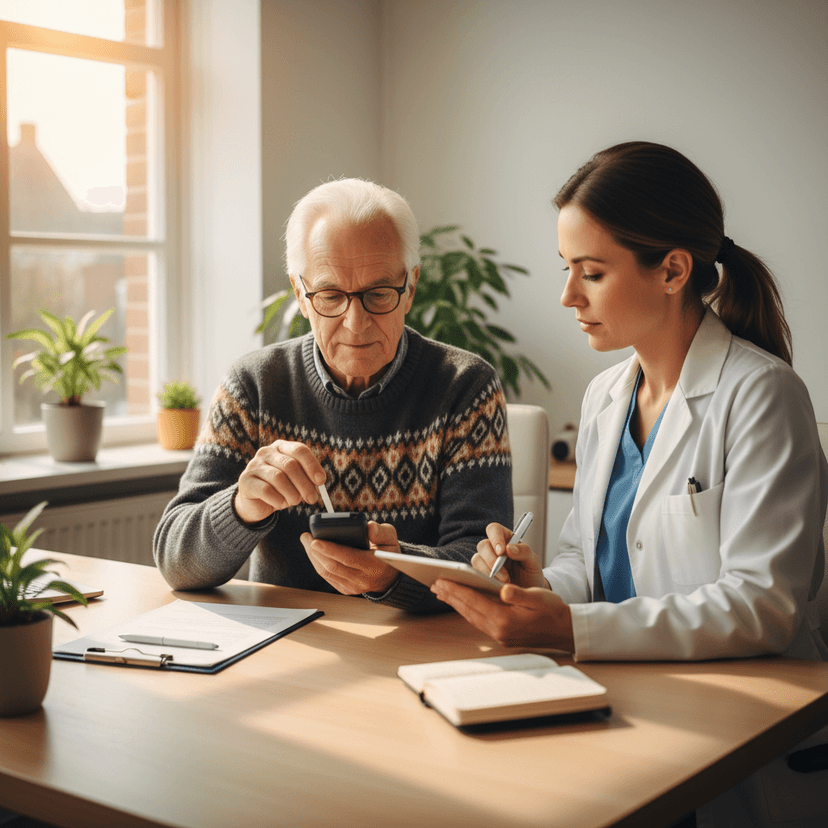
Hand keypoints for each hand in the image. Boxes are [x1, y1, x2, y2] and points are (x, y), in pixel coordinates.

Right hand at [235, 440, 326, 523]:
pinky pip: (266, 490)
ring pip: (278, 478)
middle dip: (305, 484)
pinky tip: (281, 504)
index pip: (299, 450)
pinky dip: (278, 499)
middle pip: (290, 465)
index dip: (312, 465)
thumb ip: (308, 479)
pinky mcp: (245, 480)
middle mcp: (266, 452)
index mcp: (281, 447)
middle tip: (312, 499)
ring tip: (294, 501)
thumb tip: (319, 481)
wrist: (256, 503)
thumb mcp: (296, 482)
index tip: (321, 481)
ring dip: (292, 493)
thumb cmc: (280, 489)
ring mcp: (254, 465)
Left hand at [300, 520, 400, 594]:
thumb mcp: (391, 539)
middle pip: (333, 566)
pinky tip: (313, 552)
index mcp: (374, 566)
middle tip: (306, 536)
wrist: (389, 576)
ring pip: (327, 572)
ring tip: (306, 541)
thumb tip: (368, 527)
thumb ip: (381, 531)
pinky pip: (327, 576)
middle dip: (315, 551)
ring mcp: (352, 587)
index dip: (331, 549)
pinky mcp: (345, 589)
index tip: (315, 540)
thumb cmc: (388, 553)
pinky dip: (317, 563)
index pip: (349, 558)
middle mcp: (362, 580)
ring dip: (313, 556)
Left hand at [430, 579, 574, 651]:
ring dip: (456, 603)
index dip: (457, 589)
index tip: (441, 580)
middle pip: (468, 610)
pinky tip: (462, 603)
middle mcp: (499, 630)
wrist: (565, 631)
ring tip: (443, 592)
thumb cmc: (554, 611)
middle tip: (435, 584)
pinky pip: (478, 621)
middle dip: (451, 596)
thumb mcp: (539, 597)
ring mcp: (499, 635)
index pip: (474, 601)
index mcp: (505, 620)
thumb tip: (503, 590)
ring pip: (471, 616)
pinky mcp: (502, 636)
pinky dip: (467, 610)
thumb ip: (520, 594)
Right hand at [471, 522, 546, 588]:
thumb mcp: (533, 561)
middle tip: (505, 576)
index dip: (495, 538)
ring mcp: (485, 561)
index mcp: (506, 538)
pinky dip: (484, 580)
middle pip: (483, 545)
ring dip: (489, 572)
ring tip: (504, 583)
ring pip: (476, 559)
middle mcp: (493, 547)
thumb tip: (509, 548)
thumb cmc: (530, 573)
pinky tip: (496, 586)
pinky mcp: (480, 574)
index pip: (494, 529)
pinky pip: (475, 574)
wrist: (528, 593)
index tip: (501, 552)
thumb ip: (524, 551)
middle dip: (492, 560)